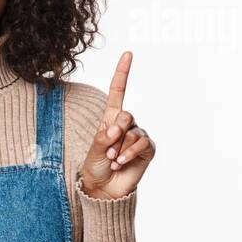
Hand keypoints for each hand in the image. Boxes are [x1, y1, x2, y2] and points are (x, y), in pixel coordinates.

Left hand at [78, 51, 155, 199]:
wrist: (104, 188)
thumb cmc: (95, 167)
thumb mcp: (93, 151)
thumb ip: (103, 138)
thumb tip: (116, 128)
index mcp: (110, 119)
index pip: (118, 92)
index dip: (123, 73)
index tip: (128, 54)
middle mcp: (126, 125)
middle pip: (126, 115)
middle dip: (115, 133)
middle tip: (108, 149)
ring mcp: (138, 136)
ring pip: (133, 132)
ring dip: (120, 148)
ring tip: (113, 160)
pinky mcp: (147, 149)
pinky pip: (142, 144)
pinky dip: (130, 153)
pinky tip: (122, 162)